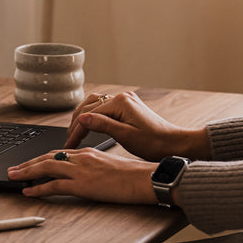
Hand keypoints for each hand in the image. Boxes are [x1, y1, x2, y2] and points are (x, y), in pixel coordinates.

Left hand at [7, 148, 157, 202]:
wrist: (146, 179)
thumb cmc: (133, 177)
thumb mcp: (109, 167)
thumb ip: (93, 168)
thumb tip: (83, 177)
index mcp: (88, 153)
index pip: (57, 153)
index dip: (39, 159)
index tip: (28, 163)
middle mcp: (81, 158)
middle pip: (46, 158)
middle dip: (27, 164)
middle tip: (12, 169)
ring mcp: (81, 170)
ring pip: (46, 168)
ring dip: (26, 172)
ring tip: (12, 177)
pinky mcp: (83, 185)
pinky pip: (54, 186)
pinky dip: (38, 188)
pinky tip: (28, 192)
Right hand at [64, 91, 210, 161]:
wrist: (174, 144)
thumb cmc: (154, 143)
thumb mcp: (125, 136)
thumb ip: (102, 125)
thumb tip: (82, 119)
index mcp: (120, 103)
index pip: (89, 115)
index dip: (76, 131)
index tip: (69, 145)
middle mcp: (121, 97)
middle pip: (88, 107)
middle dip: (76, 124)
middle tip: (68, 140)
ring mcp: (125, 101)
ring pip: (94, 105)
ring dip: (82, 117)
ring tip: (74, 132)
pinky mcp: (127, 107)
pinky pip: (103, 108)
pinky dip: (93, 116)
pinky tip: (88, 124)